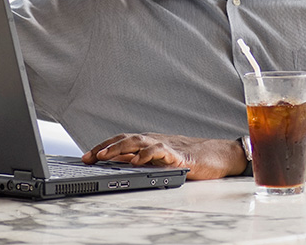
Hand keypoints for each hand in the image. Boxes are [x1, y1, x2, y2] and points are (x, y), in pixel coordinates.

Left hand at [81, 133, 247, 179]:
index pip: (121, 141)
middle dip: (106, 147)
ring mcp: (167, 146)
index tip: (86, 156)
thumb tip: (118, 165)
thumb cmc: (191, 158)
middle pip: (126, 139)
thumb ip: (141, 161)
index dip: (103, 147)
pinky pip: (160, 152)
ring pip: (139, 142)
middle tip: (89, 157)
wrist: (219, 155)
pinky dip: (147, 155)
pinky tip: (136, 161)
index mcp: (149, 142)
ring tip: (105, 156)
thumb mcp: (161, 161)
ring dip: (120, 148)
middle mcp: (155, 140)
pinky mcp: (179, 155)